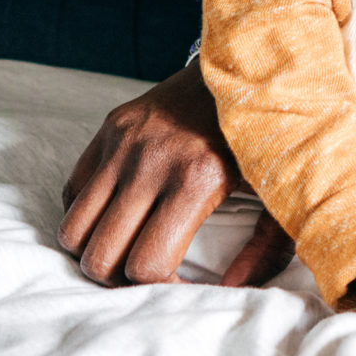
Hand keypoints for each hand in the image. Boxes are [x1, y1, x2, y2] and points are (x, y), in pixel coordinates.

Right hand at [59, 62, 288, 286]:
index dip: (162, 289)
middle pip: (100, 256)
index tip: (182, 286)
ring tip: (129, 249)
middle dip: (121, 280)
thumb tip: (234, 291)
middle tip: (150, 273)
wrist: (249, 64)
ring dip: (95, 250)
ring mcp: (123, 142)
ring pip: (72, 229)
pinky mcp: (110, 127)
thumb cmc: (270, 135)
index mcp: (195, 179)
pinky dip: (88, 214)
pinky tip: (123, 215)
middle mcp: (150, 161)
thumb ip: (266, 250)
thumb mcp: (283, 192)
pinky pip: (72, 191)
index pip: (147, 264)